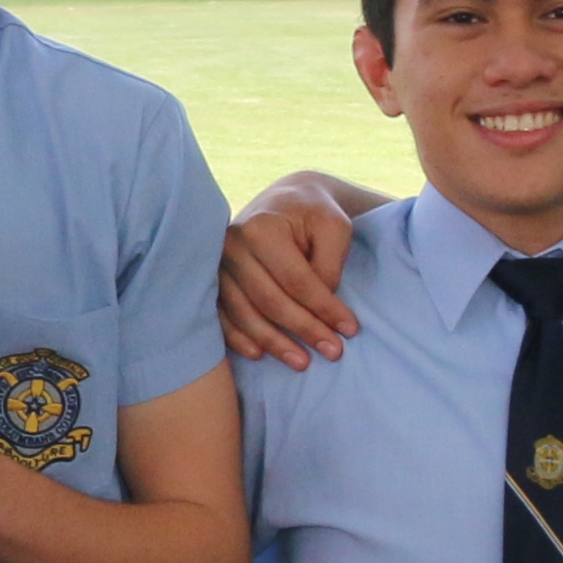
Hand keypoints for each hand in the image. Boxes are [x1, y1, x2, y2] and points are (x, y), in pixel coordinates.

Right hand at [218, 175, 374, 365]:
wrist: (284, 199)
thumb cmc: (313, 214)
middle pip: (269, 300)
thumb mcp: (335, 228)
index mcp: (262, 228)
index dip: (324, 308)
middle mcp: (232, 245)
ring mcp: (217, 265)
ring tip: (302, 362)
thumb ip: (329, 265)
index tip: (350, 330)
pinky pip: (221, 316)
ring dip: (273, 342)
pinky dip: (238, 338)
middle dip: (303, 330)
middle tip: (332, 352)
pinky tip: (259, 354)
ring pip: (245, 313)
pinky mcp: (212, 280)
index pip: (296, 279)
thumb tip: (317, 308)